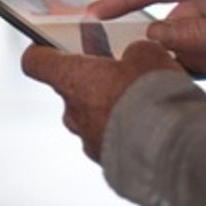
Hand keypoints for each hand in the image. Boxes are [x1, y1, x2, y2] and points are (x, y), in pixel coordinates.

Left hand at [21, 40, 180, 161]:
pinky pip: (110, 138)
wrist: (170, 147)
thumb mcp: (147, 54)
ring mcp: (88, 139)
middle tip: (116, 66)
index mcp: (71, 79)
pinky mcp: (107, 161)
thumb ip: (133, 51)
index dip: (42, 50)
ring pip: (91, 115)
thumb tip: (134, 57)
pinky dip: (124, 130)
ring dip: (110, 105)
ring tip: (142, 99)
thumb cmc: (151, 97)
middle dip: (92, 77)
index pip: (35, 62)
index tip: (49, 45)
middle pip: (70, 88)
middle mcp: (72, 112)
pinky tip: (150, 124)